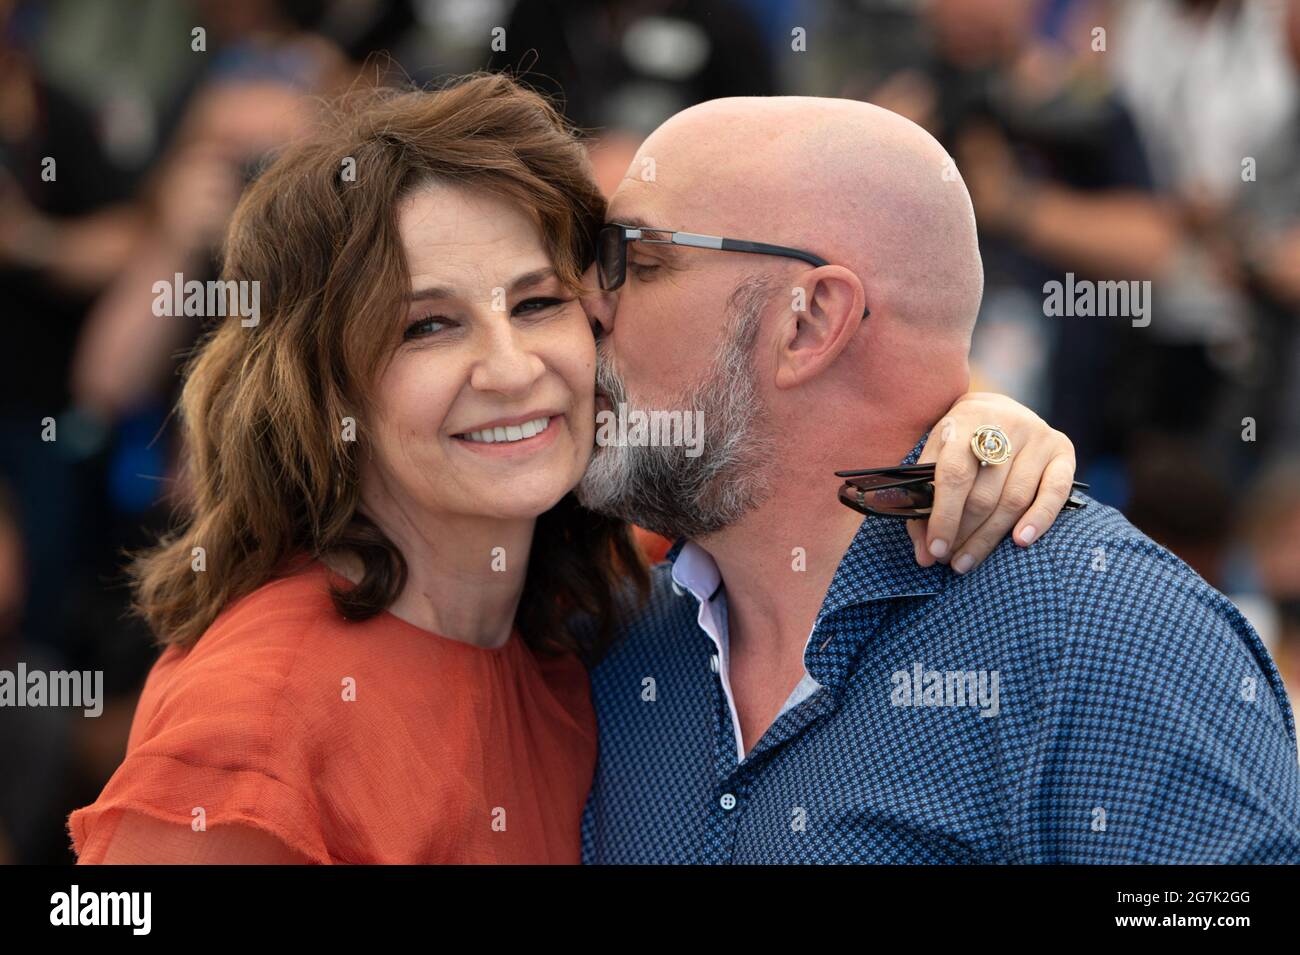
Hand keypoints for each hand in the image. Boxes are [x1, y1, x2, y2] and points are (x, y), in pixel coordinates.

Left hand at [907, 392, 1076, 572]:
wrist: (998, 408)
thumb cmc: (960, 438)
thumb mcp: (935, 453)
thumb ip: (924, 499)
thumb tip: (924, 553)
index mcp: (967, 419)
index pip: (954, 474)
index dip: (943, 515)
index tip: (935, 548)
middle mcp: (1006, 423)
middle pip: (984, 493)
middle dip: (963, 533)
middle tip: (948, 560)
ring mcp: (1038, 435)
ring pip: (1014, 499)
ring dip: (989, 537)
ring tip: (967, 561)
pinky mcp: (1063, 449)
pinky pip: (1055, 492)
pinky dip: (1039, 519)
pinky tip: (1020, 542)